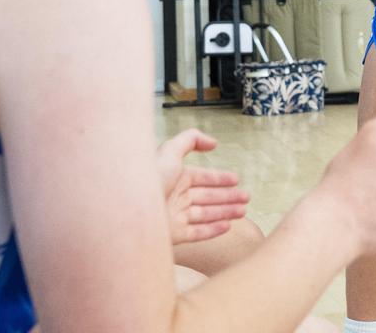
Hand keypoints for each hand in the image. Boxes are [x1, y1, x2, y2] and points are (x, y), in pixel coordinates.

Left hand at [156, 129, 249, 244]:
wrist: (128, 210)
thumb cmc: (149, 178)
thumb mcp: (170, 151)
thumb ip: (192, 140)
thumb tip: (214, 143)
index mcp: (175, 177)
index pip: (202, 178)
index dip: (220, 179)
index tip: (237, 180)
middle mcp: (175, 196)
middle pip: (207, 197)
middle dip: (228, 197)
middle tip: (246, 198)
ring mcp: (174, 217)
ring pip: (205, 215)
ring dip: (225, 212)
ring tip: (242, 212)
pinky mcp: (173, 235)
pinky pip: (197, 233)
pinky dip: (213, 230)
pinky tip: (227, 226)